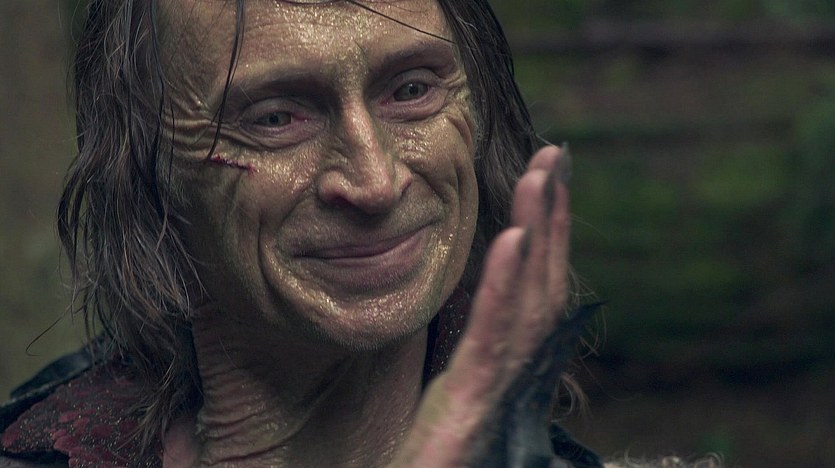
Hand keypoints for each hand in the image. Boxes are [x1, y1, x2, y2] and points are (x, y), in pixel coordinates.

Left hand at [392, 144, 571, 465]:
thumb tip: (484, 305)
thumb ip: (475, 348)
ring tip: (541, 177)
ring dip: (540, 232)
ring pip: (530, 297)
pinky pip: (496, 333)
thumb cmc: (434, 452)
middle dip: (552, 215)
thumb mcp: (455, 390)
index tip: (547, 177)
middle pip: (544, 279)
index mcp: (508, 360)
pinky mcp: (476, 398)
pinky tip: (515, 239)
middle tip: (555, 155)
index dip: (547, 229)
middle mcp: (517, 368)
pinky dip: (508, 284)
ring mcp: (501, 383)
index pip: (534, 284)